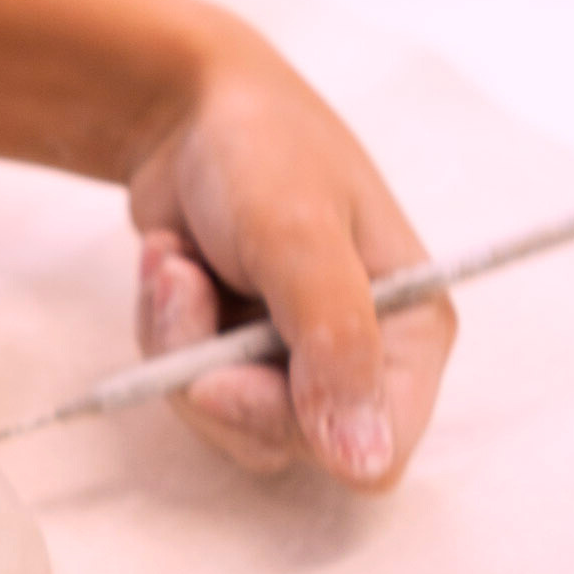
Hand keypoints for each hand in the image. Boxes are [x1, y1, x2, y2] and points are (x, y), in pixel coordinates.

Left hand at [125, 26, 453, 489]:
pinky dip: (162, 327)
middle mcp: (362, 355)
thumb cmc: (260, 151)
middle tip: (186, 286)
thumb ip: (335, 345)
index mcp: (411, 331)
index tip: (222, 376)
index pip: (376, 451)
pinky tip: (170, 264)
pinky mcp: (238, 348)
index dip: (294, 427)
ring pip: (223, 418)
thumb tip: (365, 465)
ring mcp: (295, 355)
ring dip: (177, 343)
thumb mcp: (298, 237)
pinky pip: (185, 384)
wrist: (184, 108)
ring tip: (177, 264)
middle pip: (285, 440)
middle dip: (212, 371)